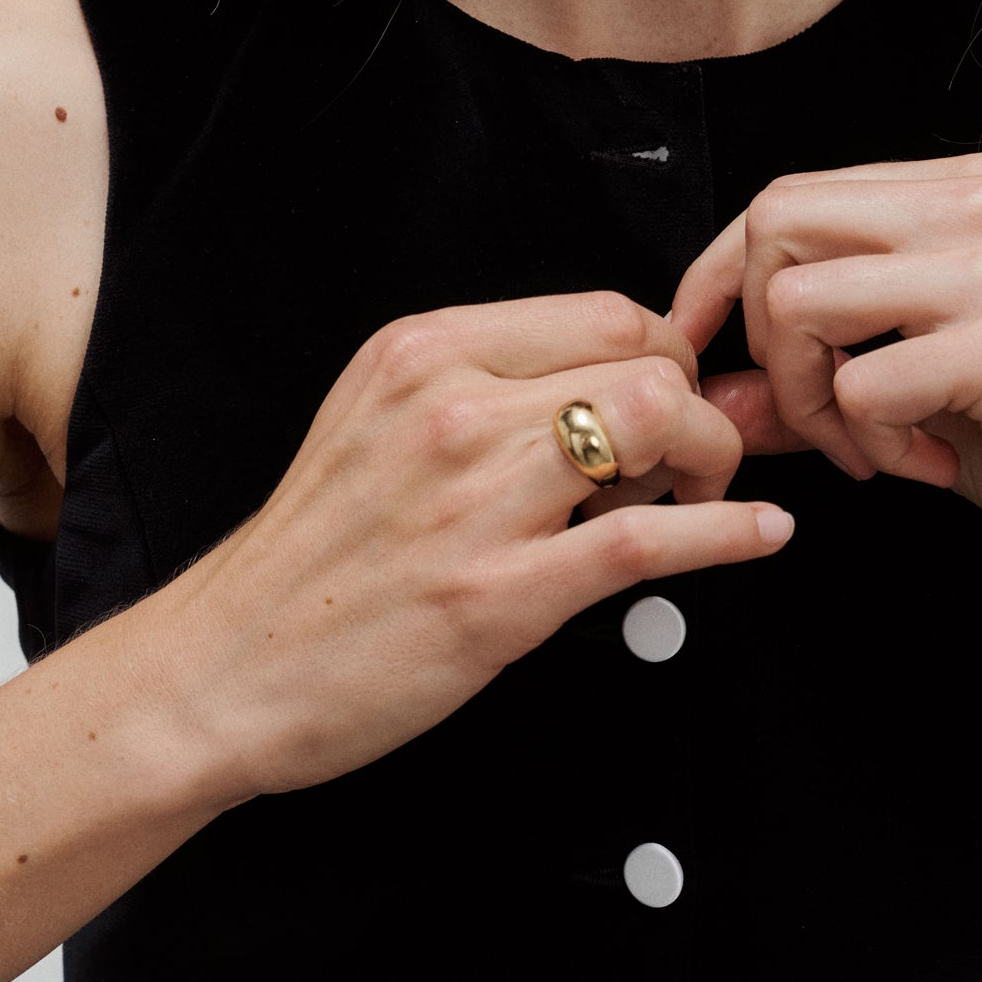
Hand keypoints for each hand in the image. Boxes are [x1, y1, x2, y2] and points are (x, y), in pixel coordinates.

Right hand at [165, 289, 792, 798]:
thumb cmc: (309, 567)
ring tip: (694, 502)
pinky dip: (730, 532)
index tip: (674, 403)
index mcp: (420, 355)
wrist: (221, 671)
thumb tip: (609, 390)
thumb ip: (483, 399)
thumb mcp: (377, 432)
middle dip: (698, 405)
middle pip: (645, 355)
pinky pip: (650, 540)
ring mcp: (474, 501)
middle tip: (688, 463)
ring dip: (712, 463)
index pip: (603, 310)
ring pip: (658, 422)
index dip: (666, 357)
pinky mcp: (497, 595)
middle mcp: (448, 408)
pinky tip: (759, 534)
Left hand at [667, 150, 981, 602]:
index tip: (694, 348)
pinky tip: (930, 462)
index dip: (717, 277)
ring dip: (814, 403)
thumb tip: (703, 392)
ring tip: (879, 446)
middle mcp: (974, 201)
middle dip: (765, 343)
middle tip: (822, 418)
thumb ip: (804, 381)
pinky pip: (860, 387)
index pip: (784, 198)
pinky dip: (872, 446)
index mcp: (955, 191)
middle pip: (773, 227)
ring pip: (799, 304)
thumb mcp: (907, 391)